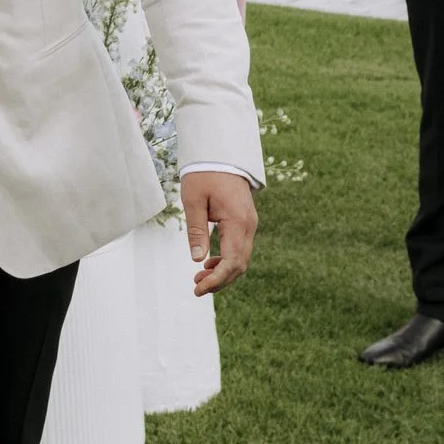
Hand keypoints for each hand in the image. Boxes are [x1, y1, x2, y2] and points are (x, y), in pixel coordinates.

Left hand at [180, 171, 255, 296]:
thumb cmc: (204, 174)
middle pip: (239, 265)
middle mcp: (249, 226)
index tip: (198, 288)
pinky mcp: (245, 222)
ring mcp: (249, 224)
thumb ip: (196, 230)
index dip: (216, 280)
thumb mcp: (193, 201)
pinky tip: (210, 263)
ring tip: (200, 277)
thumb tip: (197, 260)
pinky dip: (227, 260)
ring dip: (223, 272)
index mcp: (238, 221)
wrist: (221, 154)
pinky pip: (240, 248)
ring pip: (241, 258)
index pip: (232, 261)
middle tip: (196, 286)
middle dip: (219, 280)